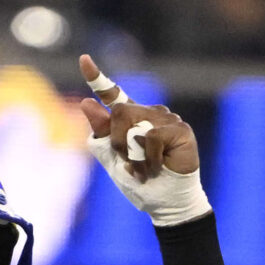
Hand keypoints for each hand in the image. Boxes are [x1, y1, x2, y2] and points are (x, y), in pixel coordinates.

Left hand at [80, 56, 207, 224]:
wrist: (166, 204)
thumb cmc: (141, 182)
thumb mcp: (114, 159)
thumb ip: (102, 133)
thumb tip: (86, 102)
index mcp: (131, 119)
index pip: (112, 95)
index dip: (97, 77)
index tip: (84, 60)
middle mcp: (148, 113)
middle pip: (120, 111)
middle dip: (118, 141)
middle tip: (128, 164)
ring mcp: (167, 119)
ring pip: (136, 126)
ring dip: (135, 156)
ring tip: (145, 171)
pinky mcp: (181, 130)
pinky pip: (152, 137)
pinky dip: (150, 158)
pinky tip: (158, 168)